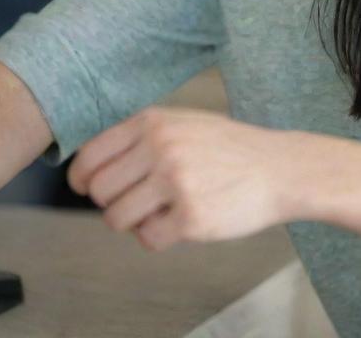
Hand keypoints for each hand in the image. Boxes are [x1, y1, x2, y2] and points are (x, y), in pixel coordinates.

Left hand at [66, 107, 292, 251]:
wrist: (279, 167)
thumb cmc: (228, 149)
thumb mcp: (183, 123)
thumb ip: (142, 136)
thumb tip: (92, 165)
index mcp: (154, 122)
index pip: (91, 154)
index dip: (81, 178)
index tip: (85, 188)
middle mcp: (161, 147)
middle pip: (99, 190)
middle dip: (112, 202)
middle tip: (138, 202)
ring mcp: (176, 181)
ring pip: (117, 218)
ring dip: (133, 223)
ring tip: (159, 212)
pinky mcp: (191, 216)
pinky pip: (148, 239)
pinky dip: (159, 237)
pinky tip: (181, 222)